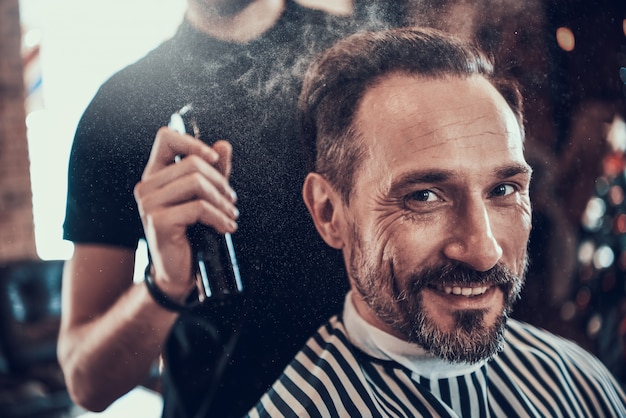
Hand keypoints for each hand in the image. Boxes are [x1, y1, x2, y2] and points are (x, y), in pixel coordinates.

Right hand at [134, 127, 238, 301]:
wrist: (178, 272)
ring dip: (222, 201)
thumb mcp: (205, 197)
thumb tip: (224, 145)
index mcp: (156, 175)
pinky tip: (226, 228)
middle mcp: (147, 185)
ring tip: (231, 215)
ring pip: (196, 183)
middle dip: (220, 182)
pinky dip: (219, 217)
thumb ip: (214, 172)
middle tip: (232, 201)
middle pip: (192, 163)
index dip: (194, 143)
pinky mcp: (157, 221)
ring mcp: (148, 203)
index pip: (166, 138)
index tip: (214, 159)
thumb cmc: (192, 233)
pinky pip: (198, 208)